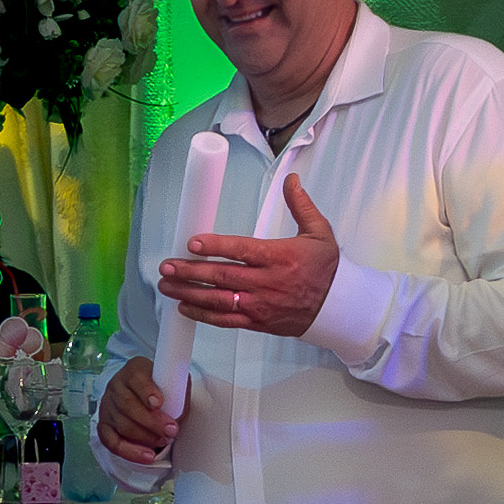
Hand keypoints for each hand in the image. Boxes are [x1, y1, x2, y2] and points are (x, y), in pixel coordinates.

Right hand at [96, 356, 175, 466]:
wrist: (145, 399)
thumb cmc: (161, 391)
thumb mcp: (173, 383)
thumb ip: (179, 389)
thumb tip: (181, 403)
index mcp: (134, 370)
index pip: (135, 378)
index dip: (146, 391)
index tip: (159, 403)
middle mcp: (116, 386)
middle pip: (127, 405)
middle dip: (151, 422)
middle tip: (170, 430)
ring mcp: (107, 406)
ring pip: (122, 425)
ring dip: (145, 437)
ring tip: (163, 441)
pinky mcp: (104, 426)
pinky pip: (112, 442)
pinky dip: (131, 452)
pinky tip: (147, 455)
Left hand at [155, 176, 341, 339]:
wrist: (337, 307)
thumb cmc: (326, 270)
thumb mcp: (319, 232)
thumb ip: (301, 205)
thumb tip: (291, 180)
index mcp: (279, 257)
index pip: (242, 250)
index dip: (216, 247)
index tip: (193, 242)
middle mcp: (267, 283)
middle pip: (223, 277)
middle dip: (191, 272)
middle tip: (167, 266)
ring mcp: (261, 305)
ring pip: (219, 301)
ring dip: (190, 293)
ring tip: (167, 286)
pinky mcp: (258, 323)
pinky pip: (226, 321)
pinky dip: (204, 315)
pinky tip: (185, 307)